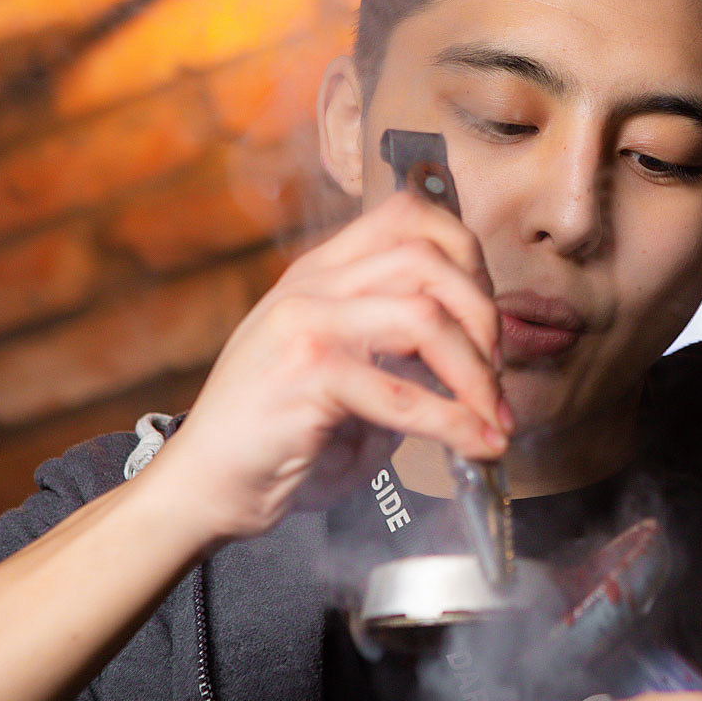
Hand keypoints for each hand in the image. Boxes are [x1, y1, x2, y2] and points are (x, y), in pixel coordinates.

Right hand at [142, 189, 511, 546]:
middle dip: (484, 317)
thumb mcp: (343, 372)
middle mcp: (312, 286)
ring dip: (476, 373)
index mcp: (321, 273)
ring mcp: (304, 324)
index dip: (466, 254)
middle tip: (497, 373)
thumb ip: (396, 349)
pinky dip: (453, 423)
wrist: (203, 485)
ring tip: (491, 415)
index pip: (408, 215)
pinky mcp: (304, 376)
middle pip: (428, 259)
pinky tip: (476, 444)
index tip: (486, 314)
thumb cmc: (276, 436)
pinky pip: (401, 391)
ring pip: (423, 316)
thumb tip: (479, 352)